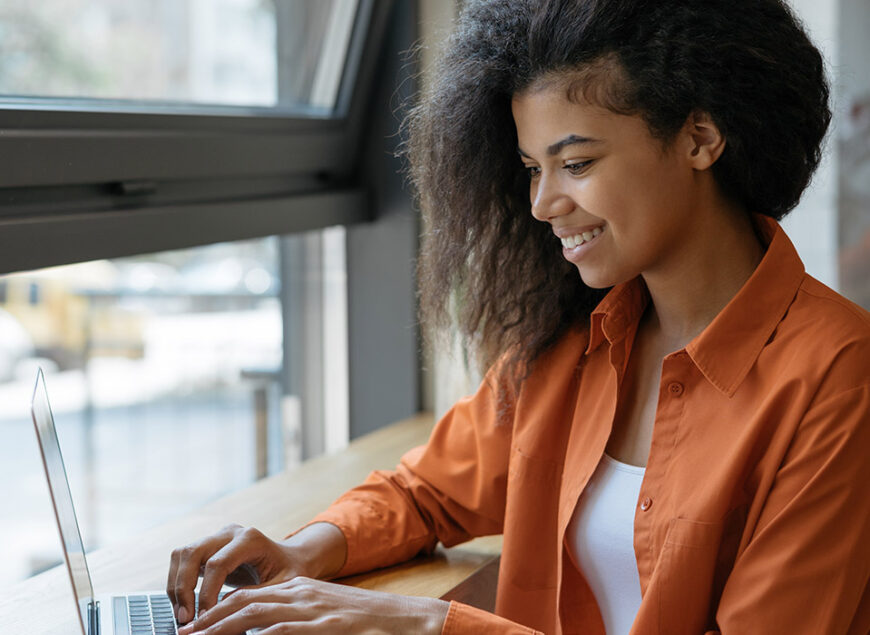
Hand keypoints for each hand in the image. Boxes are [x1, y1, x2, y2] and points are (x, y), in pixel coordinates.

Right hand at [167, 523, 345, 624]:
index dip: (206, 592)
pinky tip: (183, 604)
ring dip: (176, 585)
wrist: (290, 559)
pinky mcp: (208, 547)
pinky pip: (182, 559)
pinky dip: (177, 582)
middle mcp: (230, 532)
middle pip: (193, 552)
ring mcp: (217, 537)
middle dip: (183, 588)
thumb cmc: (290, 572)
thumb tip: (225, 612)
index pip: (218, 563)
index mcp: (250, 539)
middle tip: (185, 618)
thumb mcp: (283, 585)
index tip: (204, 617)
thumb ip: (256, 595)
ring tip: (182, 613)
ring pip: (182, 554)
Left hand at [177, 577, 449, 634]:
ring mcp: (312, 608)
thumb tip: (261, 630)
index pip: (248, 596)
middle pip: (244, 601)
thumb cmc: (363, 623)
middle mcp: (300, 594)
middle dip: (209, 619)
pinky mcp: (325, 625)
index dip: (217, 612)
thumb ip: (292, 622)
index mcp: (298, 590)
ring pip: (255, 612)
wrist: (404, 619)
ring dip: (221, 626)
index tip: (193, 628)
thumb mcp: (323, 616)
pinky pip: (283, 629)